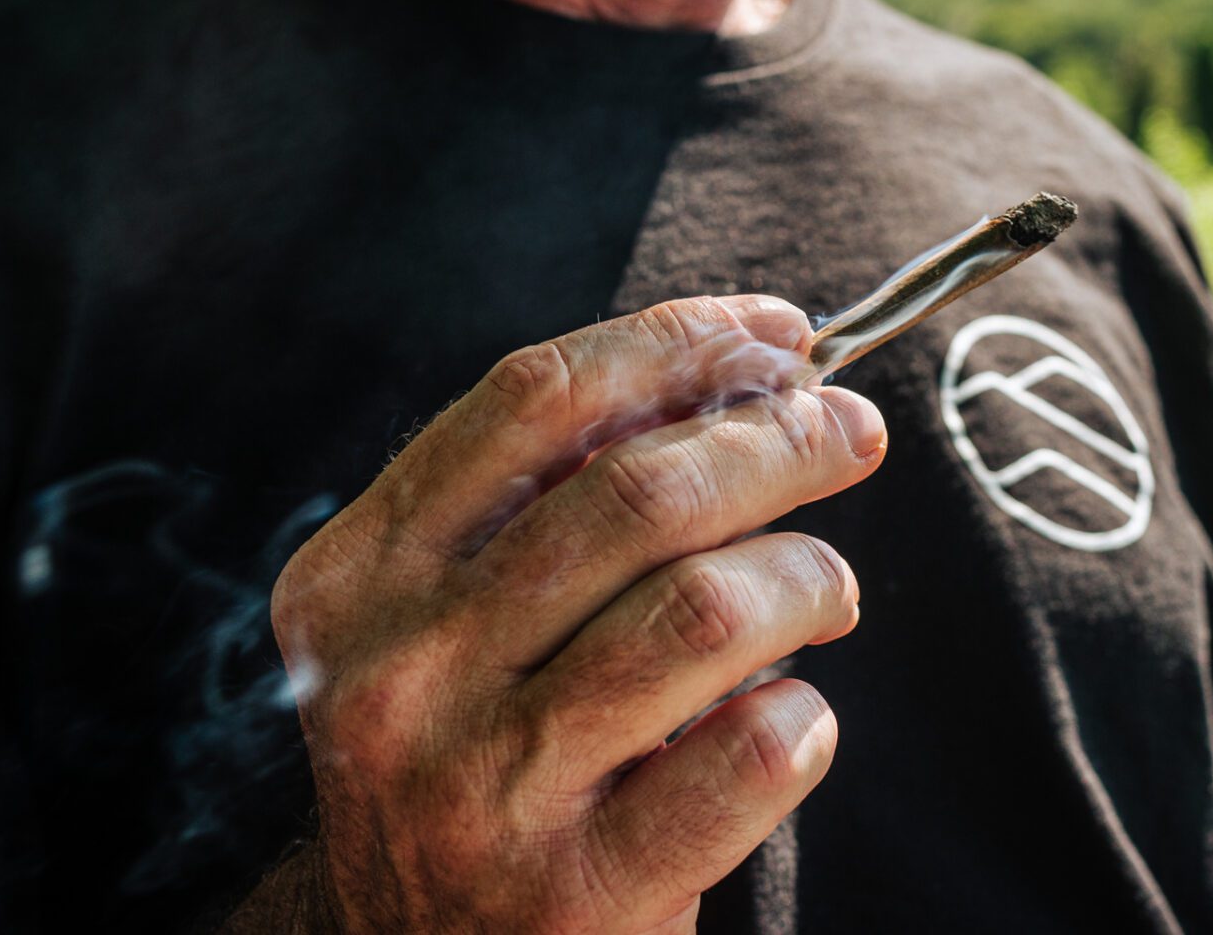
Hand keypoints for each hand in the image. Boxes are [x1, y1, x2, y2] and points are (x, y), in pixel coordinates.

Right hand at [245, 296, 885, 932]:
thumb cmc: (475, 752)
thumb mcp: (457, 616)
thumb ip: (557, 499)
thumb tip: (748, 370)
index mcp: (361, 576)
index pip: (536, 401)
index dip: (680, 344)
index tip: (780, 333)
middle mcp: (403, 673)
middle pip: (641, 493)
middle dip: (781, 440)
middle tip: (850, 435)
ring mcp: (484, 786)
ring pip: (709, 608)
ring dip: (808, 575)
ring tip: (829, 590)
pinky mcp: (576, 891)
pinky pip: (751, 755)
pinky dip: (806, 718)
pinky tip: (795, 717)